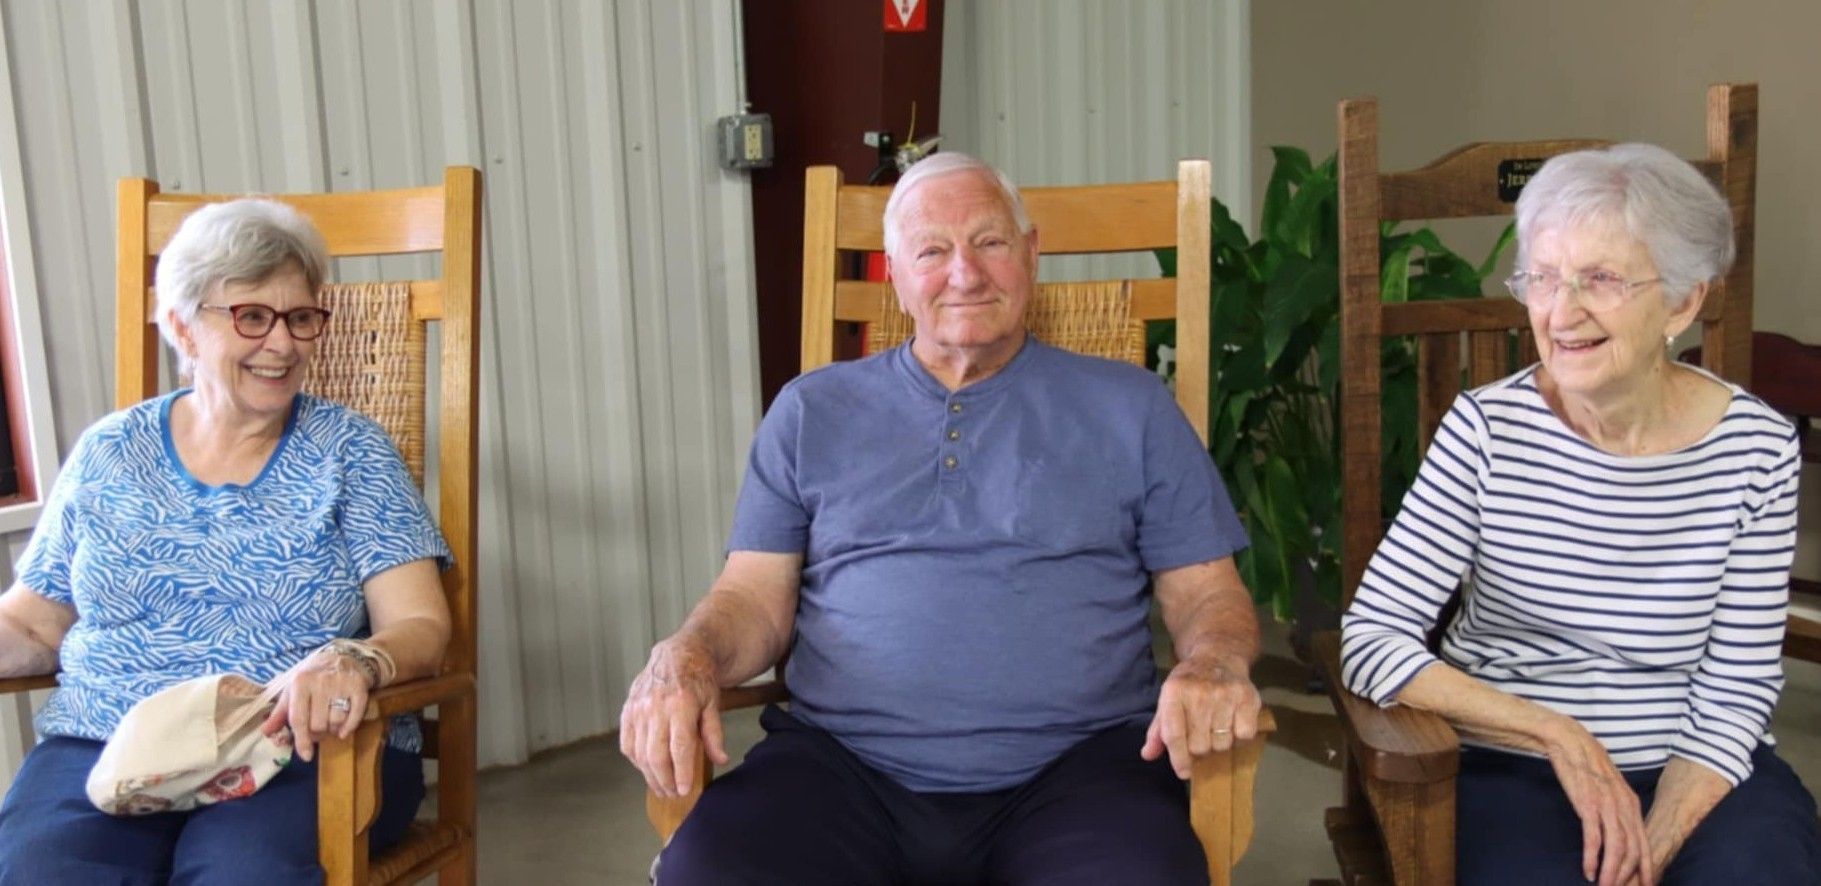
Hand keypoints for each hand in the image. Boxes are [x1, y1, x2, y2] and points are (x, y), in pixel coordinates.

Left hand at [260, 646, 375, 762]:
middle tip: (318, 730)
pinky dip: (349, 727)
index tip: (305, 755)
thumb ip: (280, 712)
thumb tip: (265, 732)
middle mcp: (320, 682)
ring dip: (333, 729)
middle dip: (318, 734)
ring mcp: (341, 684)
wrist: (343, 657)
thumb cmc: (313, 677)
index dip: (301, 740)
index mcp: (300, 683)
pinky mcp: (358, 686)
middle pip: (318, 724)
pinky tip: (344, 730)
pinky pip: (354, 715)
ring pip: (336, 721)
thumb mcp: (293, 689)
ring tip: (330, 724)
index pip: (298, 719)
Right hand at [619, 639, 727, 797]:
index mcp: (681, 704)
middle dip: (664, 780)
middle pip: (655, 754)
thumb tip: (720, 759)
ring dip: (649, 775)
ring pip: (639, 752)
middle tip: (672, 794)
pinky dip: (635, 760)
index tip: (684, 790)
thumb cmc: (699, 680)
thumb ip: (714, 733)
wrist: (679, 654)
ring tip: (660, 788)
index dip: (681, 772)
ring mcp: (638, 708)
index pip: (679, 747)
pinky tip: (645, 768)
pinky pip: (627, 742)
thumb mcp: (713, 703)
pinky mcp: (628, 709)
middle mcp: (656, 707)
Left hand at [1140, 652, 1261, 778]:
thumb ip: (1159, 730)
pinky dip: (1239, 738)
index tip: (1184, 772)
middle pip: (1200, 745)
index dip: (1178, 759)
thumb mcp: (1168, 700)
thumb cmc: (1189, 684)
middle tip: (1201, 739)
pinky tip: (1233, 726)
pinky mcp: (1247, 697)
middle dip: (1199, 751)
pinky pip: (1244, 736)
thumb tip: (1148, 755)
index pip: (1174, 735)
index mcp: (1174, 693)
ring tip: (1216, 730)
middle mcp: (1199, 693)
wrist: (1218, 657)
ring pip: (1222, 744)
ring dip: (1219, 745)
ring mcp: (1225, 694)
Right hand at [1541, 717, 1653, 885]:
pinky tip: (1588, 871)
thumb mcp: (1608, 787)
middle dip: (1628, 876)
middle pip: (1633, 851)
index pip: (1644, 844)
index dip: (1645, 869)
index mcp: (1631, 804)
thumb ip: (1615, 808)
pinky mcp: (1588, 804)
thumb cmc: (1585, 764)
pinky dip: (1592, 857)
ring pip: (1617, 848)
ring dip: (1611, 872)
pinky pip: (1594, 838)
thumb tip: (1617, 830)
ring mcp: (1607, 806)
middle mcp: (1624, 807)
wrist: (1569, 740)